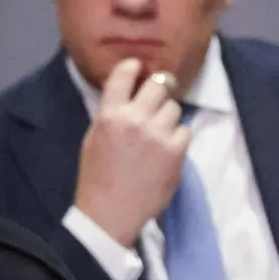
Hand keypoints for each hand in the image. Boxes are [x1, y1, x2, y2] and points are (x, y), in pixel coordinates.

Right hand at [72, 58, 190, 247]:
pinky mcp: (176, 151)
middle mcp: (134, 119)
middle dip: (160, 86)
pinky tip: (166, 150)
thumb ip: (111, 114)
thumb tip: (129, 94)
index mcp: (109, 115)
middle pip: (158, 84)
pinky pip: (184, 130)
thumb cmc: (96, 177)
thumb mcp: (93, 138)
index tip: (139, 67)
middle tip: (162, 90)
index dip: (133, 66)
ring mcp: (158, 134)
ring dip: (168, 116)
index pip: (124, 74)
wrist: (110, 213)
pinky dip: (178, 137)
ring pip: (174, 108)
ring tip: (159, 132)